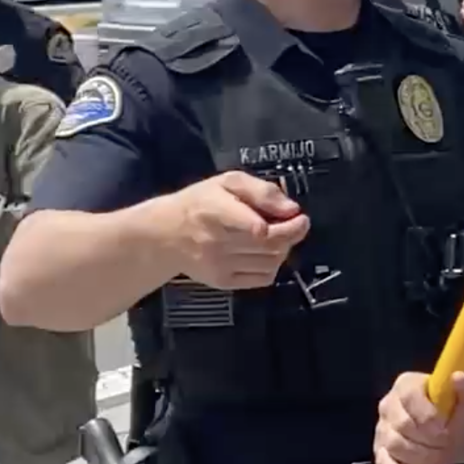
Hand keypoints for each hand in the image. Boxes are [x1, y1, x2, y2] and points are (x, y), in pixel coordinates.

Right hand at [169, 172, 310, 289]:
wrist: (166, 235)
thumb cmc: (200, 203)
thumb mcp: (227, 182)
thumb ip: (261, 190)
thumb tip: (291, 208)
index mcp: (216, 211)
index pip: (255, 227)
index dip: (282, 225)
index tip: (298, 216)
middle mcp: (217, 242)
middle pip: (271, 245)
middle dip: (293, 233)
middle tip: (298, 222)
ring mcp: (220, 265)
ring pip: (272, 262)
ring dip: (285, 248)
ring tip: (280, 235)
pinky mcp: (223, 281)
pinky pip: (263, 278)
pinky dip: (274, 265)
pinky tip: (266, 253)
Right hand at [373, 370, 463, 463]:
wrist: (461, 438)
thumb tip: (458, 377)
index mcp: (407, 384)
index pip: (409, 397)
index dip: (428, 416)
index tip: (447, 427)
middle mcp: (389, 404)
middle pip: (402, 425)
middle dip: (429, 439)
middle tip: (447, 443)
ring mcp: (383, 429)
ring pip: (395, 447)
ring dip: (422, 456)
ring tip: (440, 454)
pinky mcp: (381, 453)